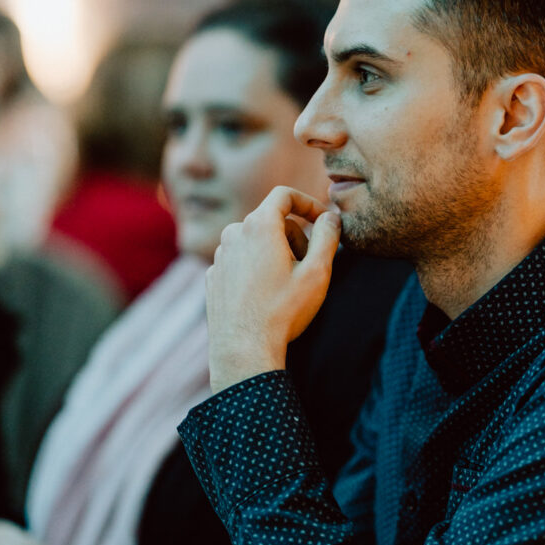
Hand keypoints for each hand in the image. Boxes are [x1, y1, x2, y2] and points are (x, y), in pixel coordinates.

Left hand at [206, 186, 341, 392]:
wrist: (244, 350)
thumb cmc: (283, 311)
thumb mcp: (317, 272)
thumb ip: (328, 236)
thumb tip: (331, 217)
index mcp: (259, 225)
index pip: (284, 195)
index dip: (308, 203)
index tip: (323, 220)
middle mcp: (233, 234)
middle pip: (271, 220)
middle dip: (295, 236)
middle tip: (309, 265)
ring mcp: (219, 256)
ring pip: (254, 241)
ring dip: (274, 253)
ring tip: (287, 284)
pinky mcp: (213, 277)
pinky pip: (239, 261)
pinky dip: (255, 269)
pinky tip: (266, 296)